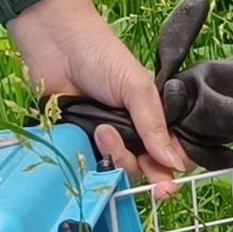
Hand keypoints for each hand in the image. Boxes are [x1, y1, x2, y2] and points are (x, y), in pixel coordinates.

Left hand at [0, 0, 190, 198]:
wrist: (55, 44)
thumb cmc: (102, 56)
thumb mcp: (137, 88)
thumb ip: (155, 127)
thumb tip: (177, 165)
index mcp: (153, 116)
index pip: (172, 152)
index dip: (173, 169)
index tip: (172, 182)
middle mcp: (133, 131)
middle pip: (147, 168)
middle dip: (151, 174)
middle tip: (158, 188)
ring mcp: (106, 139)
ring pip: (120, 170)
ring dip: (118, 158)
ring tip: (104, 132)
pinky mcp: (79, 142)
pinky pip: (92, 165)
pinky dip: (94, 163)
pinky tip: (93, 145)